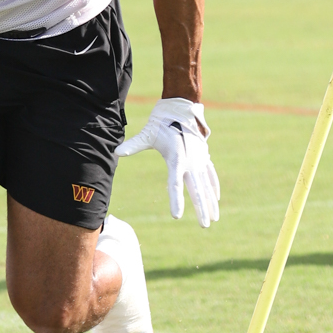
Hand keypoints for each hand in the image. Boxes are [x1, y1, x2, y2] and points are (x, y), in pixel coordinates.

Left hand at [116, 98, 219, 227]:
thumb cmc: (162, 122)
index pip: (175, 184)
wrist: (181, 107)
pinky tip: (215, 199)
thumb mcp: (147, 134)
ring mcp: (199, 159)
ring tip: (215, 219)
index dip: (176, 200)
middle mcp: (190, 161)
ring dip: (210, 202)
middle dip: (201, 209)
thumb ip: (133, 145)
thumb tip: (116, 152)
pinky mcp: (203, 156)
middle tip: (205, 226)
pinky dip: (213, 186)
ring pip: (206, 185)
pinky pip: (210, 174)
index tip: (177, 216)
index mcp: (176, 158)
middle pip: (196, 190)